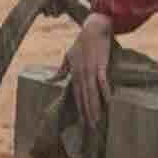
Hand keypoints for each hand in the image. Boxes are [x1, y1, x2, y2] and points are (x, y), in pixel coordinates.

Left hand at [65, 14, 114, 131]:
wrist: (93, 29)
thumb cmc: (81, 43)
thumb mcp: (68, 57)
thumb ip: (61, 71)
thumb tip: (49, 80)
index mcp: (74, 74)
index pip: (76, 96)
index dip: (80, 110)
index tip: (83, 123)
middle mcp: (80, 74)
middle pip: (84, 97)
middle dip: (87, 114)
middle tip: (91, 129)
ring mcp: (91, 70)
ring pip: (92, 93)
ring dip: (95, 107)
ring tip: (97, 121)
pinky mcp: (101, 65)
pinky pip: (102, 81)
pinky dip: (105, 91)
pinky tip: (109, 101)